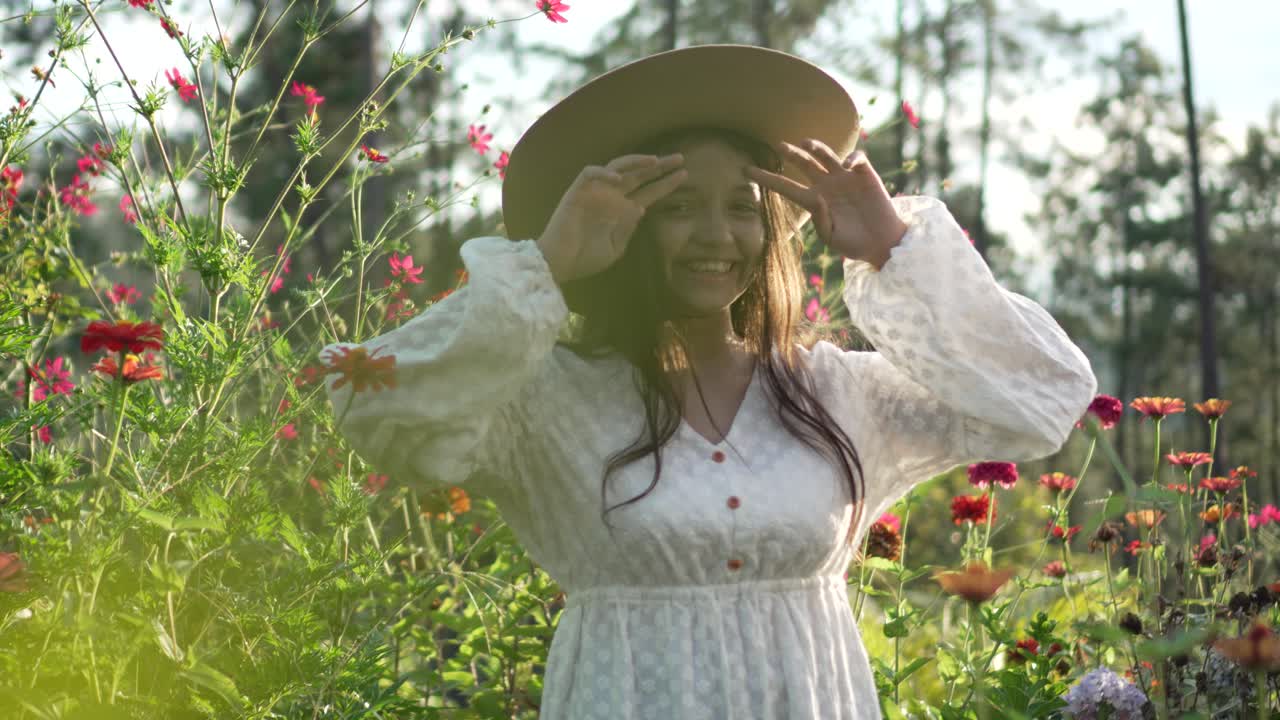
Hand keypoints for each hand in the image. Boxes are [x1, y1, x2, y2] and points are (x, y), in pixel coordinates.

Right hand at [536, 153, 686, 283]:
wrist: (560, 263)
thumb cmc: (586, 258)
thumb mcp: (616, 248)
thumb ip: (629, 229)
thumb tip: (641, 208)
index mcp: (623, 211)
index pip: (649, 192)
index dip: (666, 183)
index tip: (685, 174)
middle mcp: (612, 197)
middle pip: (639, 175)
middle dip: (658, 166)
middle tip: (679, 158)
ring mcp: (595, 192)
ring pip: (617, 166)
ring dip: (635, 162)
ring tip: (654, 161)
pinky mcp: (577, 191)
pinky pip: (590, 173)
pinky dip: (603, 173)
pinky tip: (618, 179)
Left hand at [745, 139, 907, 268]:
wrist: (882, 242)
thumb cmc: (854, 244)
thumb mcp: (832, 236)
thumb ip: (820, 220)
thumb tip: (816, 200)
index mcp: (814, 201)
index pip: (786, 186)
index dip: (766, 178)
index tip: (745, 170)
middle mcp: (826, 186)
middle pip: (804, 164)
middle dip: (791, 154)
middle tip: (778, 146)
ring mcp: (844, 178)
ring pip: (826, 156)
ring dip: (816, 147)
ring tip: (805, 143)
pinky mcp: (864, 174)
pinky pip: (856, 159)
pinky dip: (851, 157)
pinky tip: (848, 166)